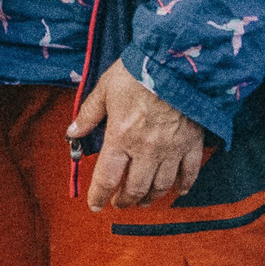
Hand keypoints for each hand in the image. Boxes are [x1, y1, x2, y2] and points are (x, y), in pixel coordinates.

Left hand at [66, 60, 205, 210]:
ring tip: (145, 200)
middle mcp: (145, 149)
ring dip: (151, 197)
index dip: (99, 195)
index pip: (107, 178)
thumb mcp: (106, 88)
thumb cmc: (138, 71)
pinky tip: (178, 190)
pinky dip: (184, 185)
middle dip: (126, 200)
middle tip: (120, 203)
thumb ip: (89, 113)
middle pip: (135, 188)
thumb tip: (72, 132)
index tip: (96, 205)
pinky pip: (190, 172)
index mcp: (121, 137)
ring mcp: (171, 148)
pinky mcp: (192, 142)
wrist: (176, 61)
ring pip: (161, 185)